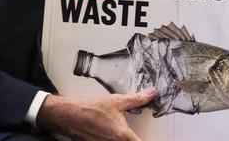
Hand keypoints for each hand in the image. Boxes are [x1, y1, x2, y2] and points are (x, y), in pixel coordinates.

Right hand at [37, 88, 156, 140]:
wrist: (71, 115)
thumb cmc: (92, 108)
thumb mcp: (117, 101)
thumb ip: (137, 99)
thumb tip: (152, 93)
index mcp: (122, 135)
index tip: (158, 139)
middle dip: (135, 138)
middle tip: (135, 132)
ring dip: (125, 139)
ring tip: (122, 130)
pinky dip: (114, 139)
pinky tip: (111, 132)